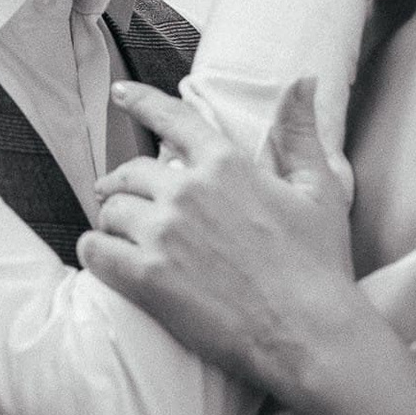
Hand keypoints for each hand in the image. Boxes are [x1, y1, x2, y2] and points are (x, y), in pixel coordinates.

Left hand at [78, 79, 358, 389]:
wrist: (309, 335)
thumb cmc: (319, 266)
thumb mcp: (320, 190)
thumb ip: (300, 133)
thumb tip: (304, 80)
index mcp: (225, 165)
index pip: (172, 119)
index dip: (141, 102)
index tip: (120, 94)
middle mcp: (186, 191)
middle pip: (130, 173)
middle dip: (123, 186)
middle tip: (121, 198)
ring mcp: (162, 234)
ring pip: (111, 212)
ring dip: (113, 222)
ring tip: (122, 237)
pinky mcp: (146, 277)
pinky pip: (95, 251)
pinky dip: (95, 252)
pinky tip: (106, 258)